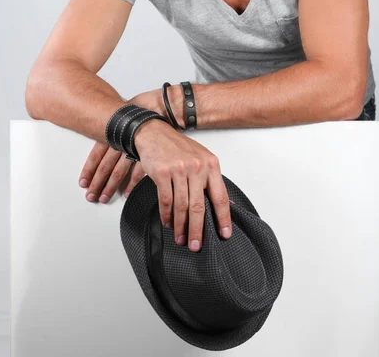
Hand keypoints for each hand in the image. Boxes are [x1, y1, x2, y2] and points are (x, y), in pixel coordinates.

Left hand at [78, 89, 170, 201]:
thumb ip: (112, 129)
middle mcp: (120, 142)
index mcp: (112, 132)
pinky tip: (126, 193)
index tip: (83, 182)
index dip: (89, 170)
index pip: (96, 155)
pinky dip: (131, 184)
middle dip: (97, 183)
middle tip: (91, 196)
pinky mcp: (148, 154)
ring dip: (110, 187)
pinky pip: (137, 172)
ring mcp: (133, 149)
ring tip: (105, 197)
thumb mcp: (123, 117)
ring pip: (118, 172)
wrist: (164, 106)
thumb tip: (103, 138)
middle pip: (105, 167)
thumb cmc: (143, 110)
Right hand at [134, 118, 232, 251]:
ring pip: (181, 206)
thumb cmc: (177, 147)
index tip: (224, 234)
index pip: (220, 196)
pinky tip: (168, 222)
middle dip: (198, 230)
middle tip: (196, 246)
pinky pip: (165, 200)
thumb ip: (209, 178)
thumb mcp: (200, 157)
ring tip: (181, 238)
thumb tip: (222, 204)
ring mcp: (179, 170)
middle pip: (199, 206)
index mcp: (211, 164)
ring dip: (181, 226)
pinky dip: (166, 215)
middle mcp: (197, 167)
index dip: (223, 218)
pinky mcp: (162, 173)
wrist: (154, 133)